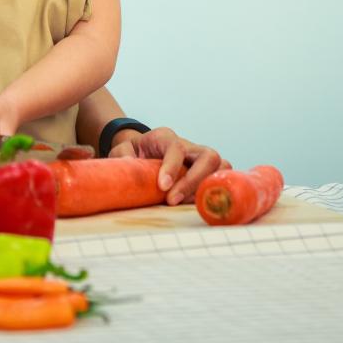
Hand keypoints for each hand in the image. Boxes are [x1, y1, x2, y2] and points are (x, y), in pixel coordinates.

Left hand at [110, 126, 230, 204]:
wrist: (142, 151)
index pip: (176, 147)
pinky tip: (196, 205)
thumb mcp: (121, 151)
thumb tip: (129, 171)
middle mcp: (188, 146)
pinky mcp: (206, 172)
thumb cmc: (132, 152)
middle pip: (207, 156)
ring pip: (221, 166)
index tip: (163, 187)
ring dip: (208, 187)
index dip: (172, 167)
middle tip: (173, 200)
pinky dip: (214, 192)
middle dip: (193, 181)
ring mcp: (200, 159)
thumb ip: (122, 157)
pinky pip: (221, 179)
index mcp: (165, 137)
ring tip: (186, 203)